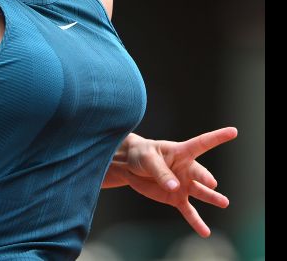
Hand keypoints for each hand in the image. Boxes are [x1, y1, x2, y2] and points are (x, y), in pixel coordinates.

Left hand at [104, 127, 237, 236]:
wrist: (130, 166)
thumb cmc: (142, 155)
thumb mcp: (148, 159)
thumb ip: (161, 172)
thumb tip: (175, 187)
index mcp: (182, 152)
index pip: (202, 143)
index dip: (217, 137)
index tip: (233, 131)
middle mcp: (187, 169)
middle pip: (199, 173)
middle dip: (205, 178)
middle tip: (211, 183)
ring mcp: (183, 185)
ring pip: (200, 192)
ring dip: (211, 198)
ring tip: (224, 202)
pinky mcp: (175, 198)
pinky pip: (189, 212)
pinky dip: (196, 222)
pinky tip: (205, 232)